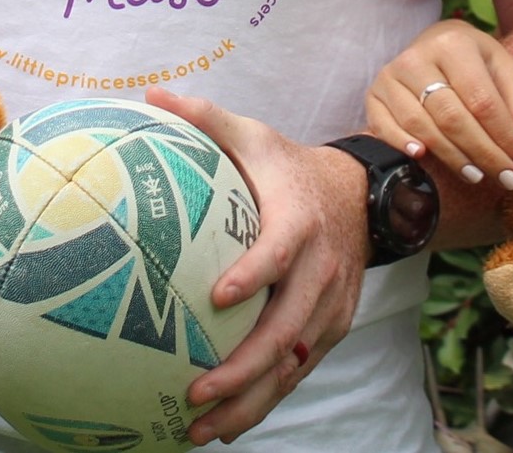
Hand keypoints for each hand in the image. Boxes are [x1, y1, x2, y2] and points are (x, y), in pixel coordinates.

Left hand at [147, 88, 364, 445]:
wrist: (360, 196)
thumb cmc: (289, 166)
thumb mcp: (254, 135)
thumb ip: (206, 118)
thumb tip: (152, 93)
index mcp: (300, 223)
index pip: (280, 253)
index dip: (254, 275)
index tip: (218, 299)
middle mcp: (322, 271)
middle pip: (287, 329)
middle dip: (243, 367)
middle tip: (195, 390)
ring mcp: (330, 306)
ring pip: (293, 363)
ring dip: (250, 400)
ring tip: (201, 429)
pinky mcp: (331, 328)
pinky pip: (299, 370)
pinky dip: (266, 399)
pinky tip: (225, 425)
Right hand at [363, 18, 512, 190]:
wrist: (433, 44)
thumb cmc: (473, 61)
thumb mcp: (502, 67)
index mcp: (453, 43)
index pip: (482, 100)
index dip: (506, 137)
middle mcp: (417, 57)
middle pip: (452, 117)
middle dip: (485, 154)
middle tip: (508, 179)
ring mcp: (390, 75)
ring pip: (421, 126)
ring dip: (453, 157)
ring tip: (479, 176)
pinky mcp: (373, 94)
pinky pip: (384, 126)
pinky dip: (401, 144)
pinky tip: (423, 159)